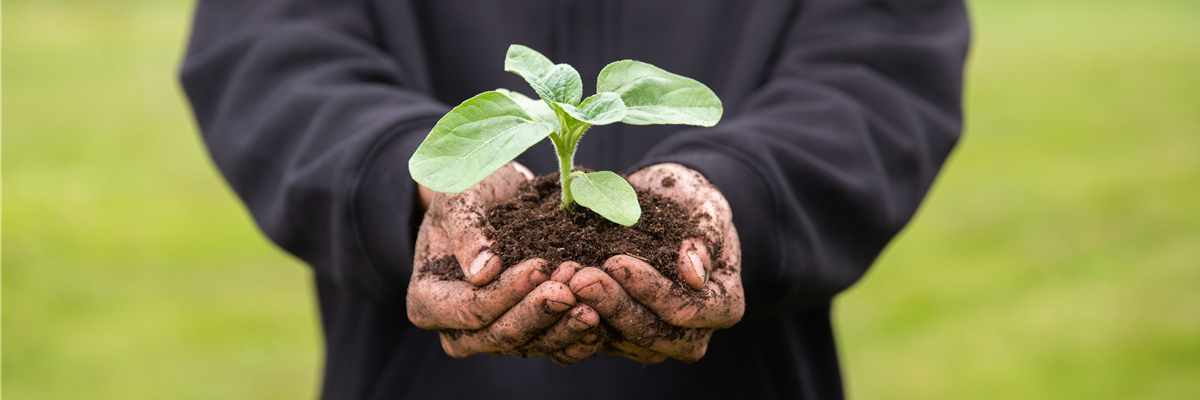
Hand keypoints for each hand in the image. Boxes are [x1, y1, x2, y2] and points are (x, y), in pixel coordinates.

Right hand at [406, 162, 600, 362]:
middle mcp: (456, 329)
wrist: (498, 198)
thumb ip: (466, 230)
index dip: (506, 293)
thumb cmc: (472, 191)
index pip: (469, 309)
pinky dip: (575, 340)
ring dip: (562, 327)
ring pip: (528, 346)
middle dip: (537, 313)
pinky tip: (600, 321)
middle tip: (570, 288)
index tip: (539, 267)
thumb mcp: (460, 196)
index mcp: (428, 300)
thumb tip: (481, 272)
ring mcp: (491, 337)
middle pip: (498, 335)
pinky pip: (550, 349)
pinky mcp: (524, 336)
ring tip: (591, 304)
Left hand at [568, 163, 743, 362]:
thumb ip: (706, 234)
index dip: (652, 291)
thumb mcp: (707, 204)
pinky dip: (573, 319)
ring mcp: (657, 339)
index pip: (687, 310)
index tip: (617, 262)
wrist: (664, 204)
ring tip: (564, 282)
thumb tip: (694, 275)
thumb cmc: (691, 200)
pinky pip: (598, 339)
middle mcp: (693, 333)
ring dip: (589, 314)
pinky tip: (555, 293)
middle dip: (614, 305)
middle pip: (652, 333)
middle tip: (581, 277)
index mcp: (725, 304)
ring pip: (621, 340)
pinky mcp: (623, 337)